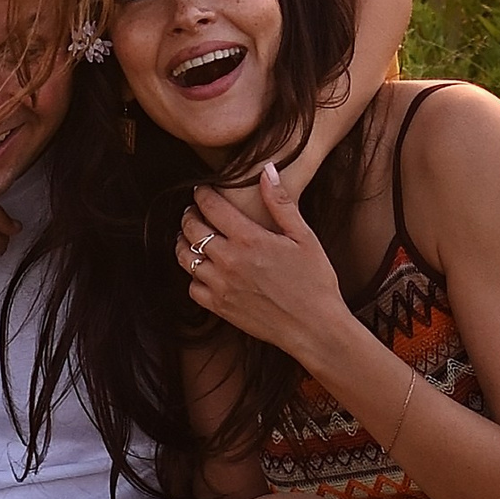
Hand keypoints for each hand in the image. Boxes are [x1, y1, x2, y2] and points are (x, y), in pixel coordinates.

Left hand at [177, 165, 353, 372]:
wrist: (314, 328)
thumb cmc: (315, 281)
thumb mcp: (304, 237)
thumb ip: (281, 203)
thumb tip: (267, 171)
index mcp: (249, 239)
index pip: (211, 206)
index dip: (202, 194)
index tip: (202, 190)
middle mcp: (229, 261)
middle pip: (191, 229)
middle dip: (189, 215)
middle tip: (194, 211)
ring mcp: (221, 286)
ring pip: (185, 257)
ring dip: (184, 242)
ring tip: (192, 237)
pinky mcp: (220, 308)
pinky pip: (192, 287)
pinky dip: (193, 275)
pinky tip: (204, 269)